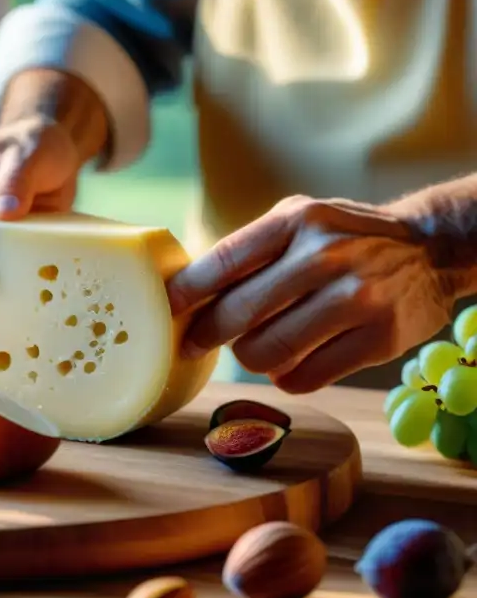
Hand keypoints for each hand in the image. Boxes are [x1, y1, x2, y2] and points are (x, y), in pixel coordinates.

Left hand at [166, 195, 454, 392]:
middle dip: (207, 334)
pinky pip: (305, 378)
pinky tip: (289, 365)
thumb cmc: (344, 237)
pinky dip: (286, 378)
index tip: (166, 310)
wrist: (431, 248)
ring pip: (268, 352)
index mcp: (297, 221)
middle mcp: (326, 257)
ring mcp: (356, 299)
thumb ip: (250, 250)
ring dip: (249, 357)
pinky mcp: (378, 339)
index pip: (225, 261)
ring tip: (254, 349)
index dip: (187, 292)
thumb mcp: (298, 220)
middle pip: (239, 314)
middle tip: (196, 343)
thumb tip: (187, 292)